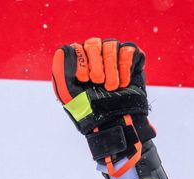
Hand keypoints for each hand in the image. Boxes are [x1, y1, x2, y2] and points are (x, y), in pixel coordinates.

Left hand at [51, 37, 153, 171]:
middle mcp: (96, 54)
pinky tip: (124, 83)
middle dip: (96, 65)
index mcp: (78, 61)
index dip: (81, 62)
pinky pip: (128, 50)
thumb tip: (63, 49)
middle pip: (93, 43)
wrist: (116, 121)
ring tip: (112, 87)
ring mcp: (114, 54)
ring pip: (111, 45)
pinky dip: (125, 68)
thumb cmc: (89, 109)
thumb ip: (60, 70)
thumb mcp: (68, 93)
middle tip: (98, 82)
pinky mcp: (132, 57)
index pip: (77, 47)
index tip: (84, 80)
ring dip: (111, 68)